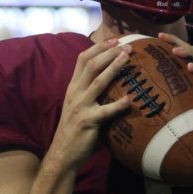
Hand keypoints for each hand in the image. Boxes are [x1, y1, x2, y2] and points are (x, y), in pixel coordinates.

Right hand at [51, 39, 131, 169]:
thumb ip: (86, 89)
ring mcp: (81, 106)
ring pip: (98, 82)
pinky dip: (118, 105)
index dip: (98, 47)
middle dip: (109, 53)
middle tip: (126, 47)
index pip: (83, 59)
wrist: (63, 153)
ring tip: (127, 59)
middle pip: (91, 65)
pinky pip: (105, 111)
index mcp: (73, 87)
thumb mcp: (77, 103)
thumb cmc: (74, 128)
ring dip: (114, 68)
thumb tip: (105, 74)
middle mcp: (75, 93)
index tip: (114, 40)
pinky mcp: (88, 121)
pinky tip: (129, 100)